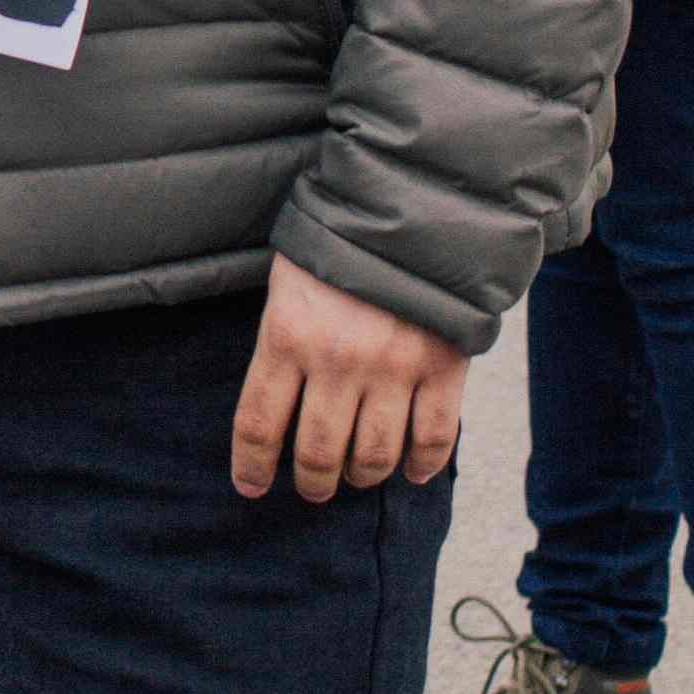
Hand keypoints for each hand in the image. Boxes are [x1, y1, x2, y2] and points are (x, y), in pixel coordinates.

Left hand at [228, 256, 465, 501]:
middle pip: (319, 452)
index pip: (259, 423)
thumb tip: (276, 406)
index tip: (250, 487)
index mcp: (287, 336)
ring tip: (357, 476)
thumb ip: (283, 341)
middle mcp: (338, 360)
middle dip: (313, 482)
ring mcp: (394, 367)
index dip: (251, 465)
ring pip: (375, 456)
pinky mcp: (443, 367)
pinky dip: (422, 465)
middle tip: (313, 489)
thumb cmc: (338, 242)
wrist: (412, 204)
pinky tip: (411, 471)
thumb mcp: (288, 282)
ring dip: (363, 477)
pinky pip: (433, 437)